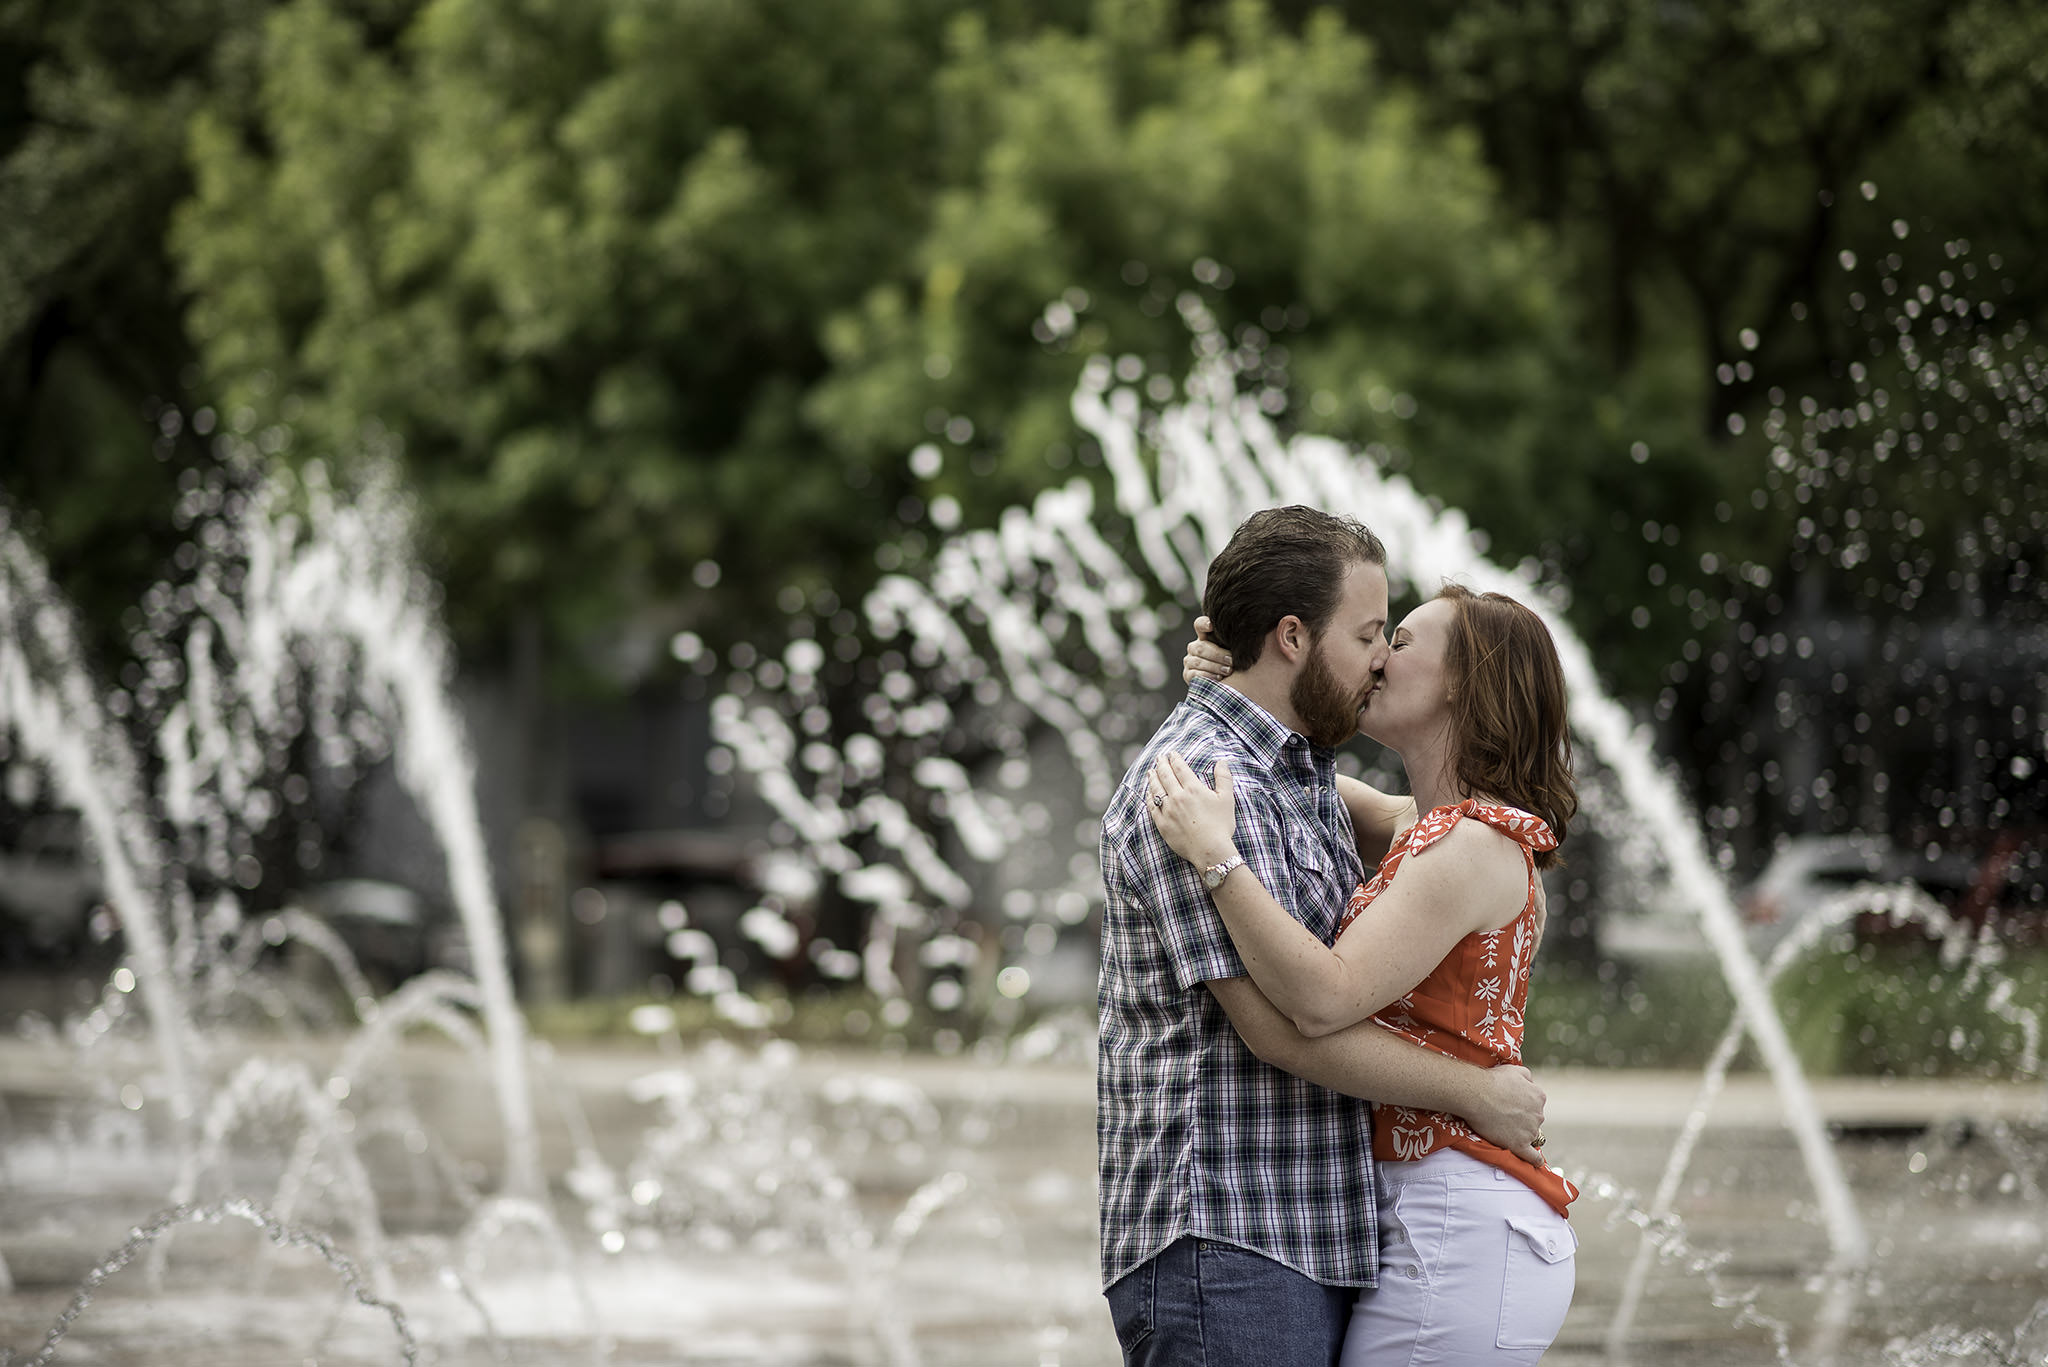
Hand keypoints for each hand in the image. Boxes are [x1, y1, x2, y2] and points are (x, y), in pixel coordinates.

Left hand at [1147, 752, 1238, 870]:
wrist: (1210, 851)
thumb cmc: (1221, 825)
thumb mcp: (1227, 799)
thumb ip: (1224, 778)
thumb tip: (1222, 761)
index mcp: (1193, 789)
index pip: (1180, 768)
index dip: (1175, 759)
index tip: (1172, 754)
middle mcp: (1177, 797)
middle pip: (1165, 775)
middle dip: (1162, 764)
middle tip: (1159, 757)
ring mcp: (1168, 810)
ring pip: (1156, 789)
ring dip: (1153, 778)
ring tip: (1151, 771)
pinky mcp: (1162, 824)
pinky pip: (1152, 807)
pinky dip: (1149, 797)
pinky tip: (1148, 793)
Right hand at [1183, 615, 1234, 684]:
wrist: (1225, 681)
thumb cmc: (1232, 661)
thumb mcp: (1232, 649)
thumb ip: (1234, 642)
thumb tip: (1247, 636)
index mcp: (1204, 637)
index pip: (1199, 625)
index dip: (1204, 624)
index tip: (1211, 625)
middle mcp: (1194, 647)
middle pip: (1201, 647)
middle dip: (1218, 655)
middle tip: (1232, 661)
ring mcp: (1189, 661)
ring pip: (1199, 662)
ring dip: (1215, 666)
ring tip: (1229, 670)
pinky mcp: (1188, 674)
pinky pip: (1195, 674)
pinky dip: (1208, 676)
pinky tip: (1219, 678)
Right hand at [1462, 1064, 1547, 1165]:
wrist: (1476, 1094)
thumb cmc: (1493, 1080)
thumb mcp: (1515, 1069)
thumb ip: (1528, 1077)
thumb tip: (1531, 1083)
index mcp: (1539, 1097)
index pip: (1535, 1104)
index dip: (1523, 1105)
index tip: (1511, 1105)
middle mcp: (1538, 1115)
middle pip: (1534, 1120)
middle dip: (1523, 1119)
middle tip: (1504, 1115)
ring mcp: (1529, 1131)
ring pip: (1531, 1136)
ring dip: (1521, 1134)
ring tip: (1504, 1129)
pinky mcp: (1519, 1145)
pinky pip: (1533, 1157)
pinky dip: (1535, 1160)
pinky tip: (1535, 1162)